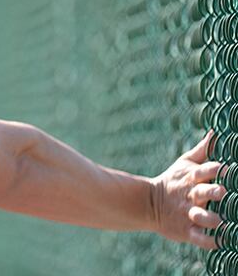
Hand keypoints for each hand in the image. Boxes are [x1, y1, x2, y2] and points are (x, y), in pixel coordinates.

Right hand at [150, 131, 224, 248]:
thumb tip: (215, 133)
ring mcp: (187, 213)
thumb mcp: (185, 163)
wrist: (148, 203)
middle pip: (203, 192)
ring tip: (220, 221)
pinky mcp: (185, 230)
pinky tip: (220, 242)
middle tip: (222, 192)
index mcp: (191, 178)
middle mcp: (191, 195)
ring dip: (211, 218)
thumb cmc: (173, 181)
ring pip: (201, 216)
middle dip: (213, 192)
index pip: (204, 171)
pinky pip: (198, 237)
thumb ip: (202, 151)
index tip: (226, 168)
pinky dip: (208, 241)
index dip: (215, 169)